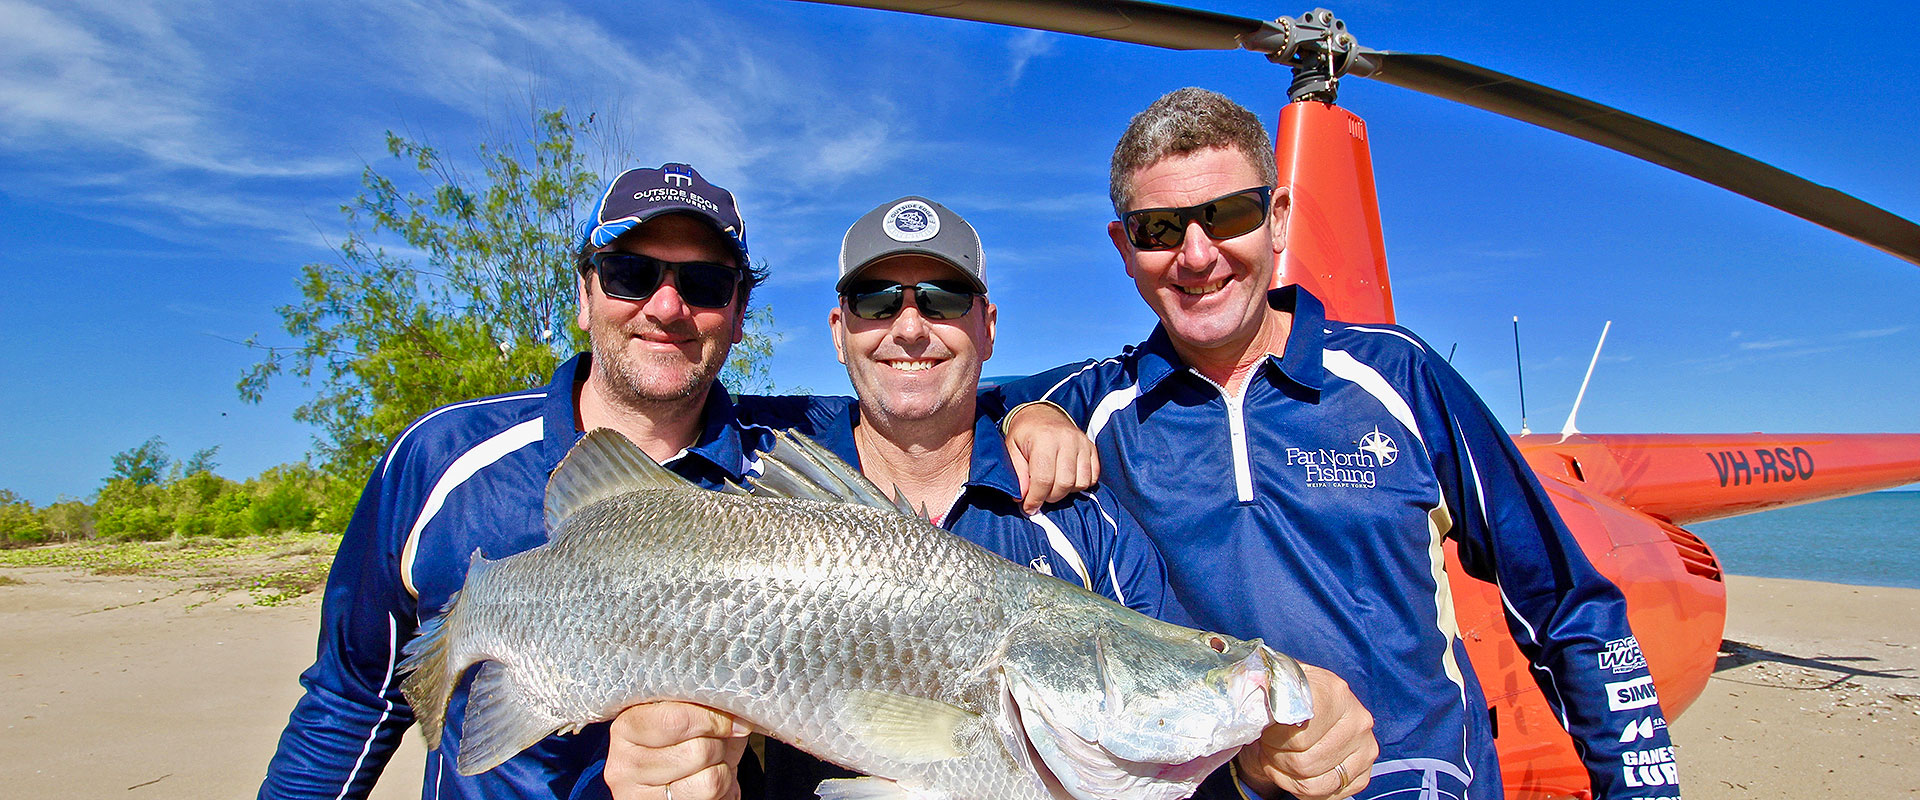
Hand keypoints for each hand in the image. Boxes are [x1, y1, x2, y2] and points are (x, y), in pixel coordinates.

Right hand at [604, 702, 751, 799]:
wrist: (687, 776)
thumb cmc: (688, 739)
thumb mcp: (694, 713)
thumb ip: (707, 706)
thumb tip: (735, 719)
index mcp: (627, 726)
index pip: (676, 720)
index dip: (713, 719)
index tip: (729, 721)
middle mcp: (625, 764)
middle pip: (697, 751)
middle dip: (719, 745)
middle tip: (715, 744)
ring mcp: (638, 795)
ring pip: (709, 781)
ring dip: (722, 771)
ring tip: (711, 765)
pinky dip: (722, 790)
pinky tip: (704, 783)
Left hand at [1003, 402, 1099, 513]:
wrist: (1041, 414)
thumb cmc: (1024, 433)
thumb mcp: (1011, 449)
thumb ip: (1017, 473)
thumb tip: (1023, 497)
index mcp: (1044, 439)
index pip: (1043, 479)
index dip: (1035, 499)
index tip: (1028, 508)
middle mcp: (1067, 440)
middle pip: (1063, 484)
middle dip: (1049, 497)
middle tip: (1039, 495)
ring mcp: (1082, 443)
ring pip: (1080, 483)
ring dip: (1065, 491)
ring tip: (1052, 485)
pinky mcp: (1091, 447)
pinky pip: (1092, 477)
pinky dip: (1080, 484)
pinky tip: (1066, 478)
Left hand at [1235, 664, 1376, 799]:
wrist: (1301, 702)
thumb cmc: (1285, 696)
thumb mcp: (1271, 684)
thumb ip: (1262, 688)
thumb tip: (1252, 692)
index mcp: (1334, 692)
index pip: (1300, 735)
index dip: (1276, 739)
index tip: (1266, 732)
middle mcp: (1357, 719)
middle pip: (1305, 762)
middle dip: (1277, 758)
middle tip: (1269, 746)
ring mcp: (1365, 747)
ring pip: (1314, 783)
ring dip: (1286, 776)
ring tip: (1278, 758)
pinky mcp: (1364, 771)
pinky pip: (1328, 795)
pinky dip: (1303, 789)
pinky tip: (1295, 770)